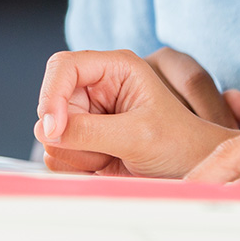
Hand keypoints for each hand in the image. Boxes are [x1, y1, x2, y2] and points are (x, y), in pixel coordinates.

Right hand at [35, 50, 235, 177]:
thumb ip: (89, 131)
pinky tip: (105, 165)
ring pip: (51, 135)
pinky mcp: (82, 141)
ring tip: (113, 156)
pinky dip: (78, 167)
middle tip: (106, 149)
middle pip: (51, 105)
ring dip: (78, 154)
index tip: (54, 128)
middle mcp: (95, 87)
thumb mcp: (137, 135)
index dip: (51, 95)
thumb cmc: (179, 145)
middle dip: (72, 134)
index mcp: (114, 68)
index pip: (62, 67)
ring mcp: (87, 115)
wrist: (191, 173)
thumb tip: (47, 131)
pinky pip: (57, 155)